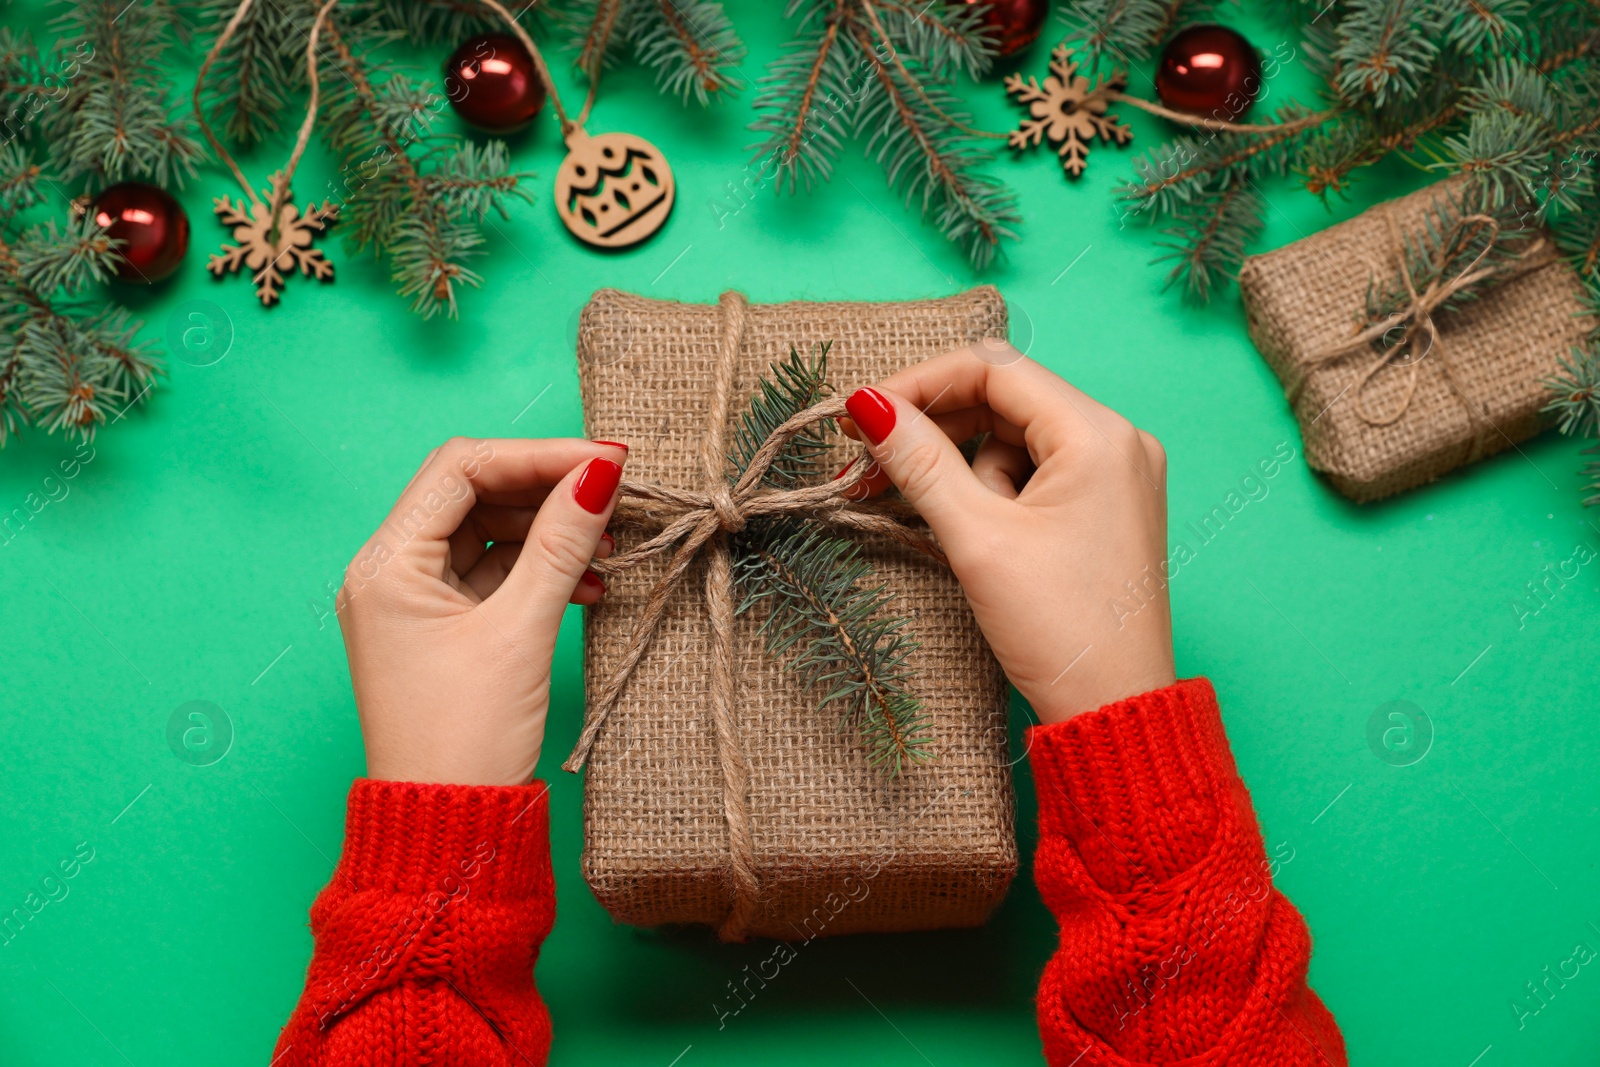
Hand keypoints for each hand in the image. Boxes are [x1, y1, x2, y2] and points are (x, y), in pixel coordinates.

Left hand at [337, 437, 628, 785]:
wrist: (449, 828)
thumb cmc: (464, 739)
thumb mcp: (520, 631)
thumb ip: (561, 545)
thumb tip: (599, 475)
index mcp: (386, 563)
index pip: (461, 469)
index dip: (537, 456)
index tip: (604, 461)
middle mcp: (390, 572)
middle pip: (474, 493)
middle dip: (547, 490)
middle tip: (615, 494)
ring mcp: (415, 601)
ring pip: (489, 533)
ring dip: (550, 531)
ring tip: (610, 544)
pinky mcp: (443, 628)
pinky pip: (495, 574)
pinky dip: (541, 569)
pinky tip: (590, 582)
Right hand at [842, 343, 1174, 723]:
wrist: (1113, 709)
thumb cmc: (1058, 628)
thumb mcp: (978, 538)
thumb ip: (921, 462)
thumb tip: (868, 404)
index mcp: (1099, 434)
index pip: (995, 368)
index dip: (919, 384)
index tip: (860, 415)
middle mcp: (1118, 440)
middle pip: (1004, 400)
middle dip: (933, 430)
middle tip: (865, 463)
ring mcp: (1117, 474)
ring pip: (1013, 439)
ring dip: (961, 469)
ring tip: (931, 519)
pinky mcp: (1106, 506)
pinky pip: (1035, 472)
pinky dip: (991, 492)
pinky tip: (969, 530)